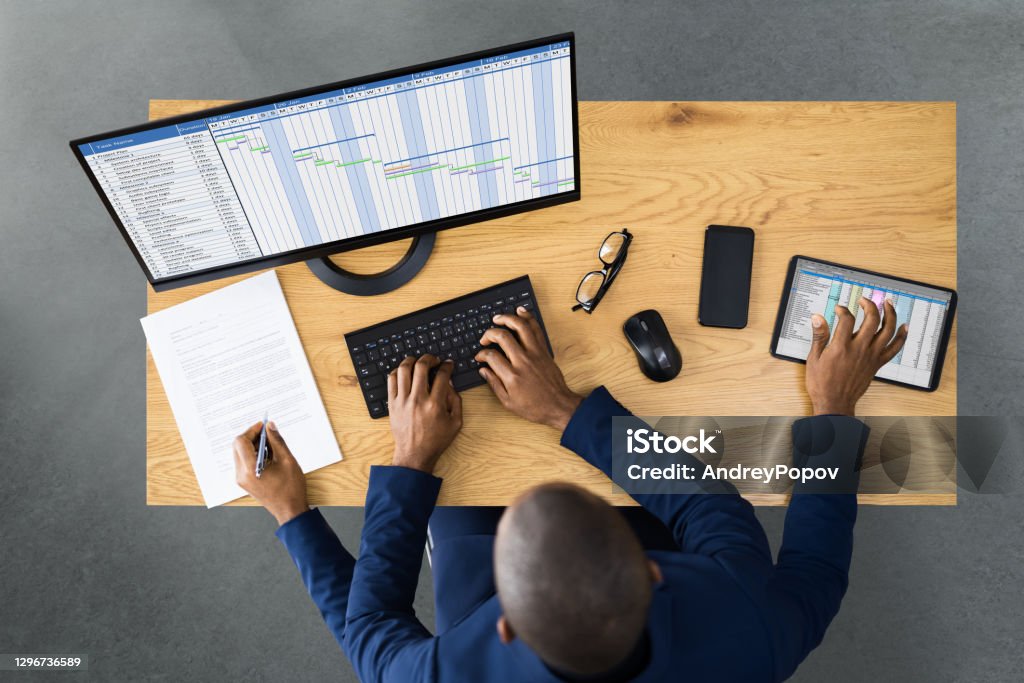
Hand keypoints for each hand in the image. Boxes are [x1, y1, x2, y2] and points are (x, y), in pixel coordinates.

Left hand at [233, 421, 307, 524]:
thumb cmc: (290, 488)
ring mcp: (241, 479)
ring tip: (271, 445)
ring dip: (253, 445)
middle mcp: (241, 474)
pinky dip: (253, 454)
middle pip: (238, 446)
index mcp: (250, 469)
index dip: (252, 430)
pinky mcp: (245, 482)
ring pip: (240, 453)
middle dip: (252, 436)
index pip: (241, 442)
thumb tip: (270, 427)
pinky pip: (244, 462)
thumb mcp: (287, 461)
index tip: (263, 425)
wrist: (290, 510)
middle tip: (267, 433)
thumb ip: (277, 441)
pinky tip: (268, 455)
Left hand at [388, 355, 462, 473]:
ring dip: (411, 361)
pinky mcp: (392, 404)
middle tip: (433, 359)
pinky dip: (397, 372)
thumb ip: (455, 400)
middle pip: (421, 366)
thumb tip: (450, 383)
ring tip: (417, 362)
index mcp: (435, 404)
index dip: (446, 365)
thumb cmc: (436, 440)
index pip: (442, 375)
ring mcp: (402, 401)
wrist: (414, 454)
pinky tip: (404, 373)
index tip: (447, 364)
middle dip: (429, 358)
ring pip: (403, 370)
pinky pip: (391, 380)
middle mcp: (417, 400)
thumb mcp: (456, 422)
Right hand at [475, 306, 583, 430]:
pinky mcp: (544, 351)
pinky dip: (528, 318)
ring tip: (498, 318)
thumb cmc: (534, 407)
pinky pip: (536, 330)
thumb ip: (494, 384)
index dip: (481, 353)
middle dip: (489, 333)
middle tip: (484, 338)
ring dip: (507, 319)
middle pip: (503, 337)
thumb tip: (483, 370)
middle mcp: (523, 361)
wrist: (558, 406)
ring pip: (521, 327)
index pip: (491, 356)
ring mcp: (535, 354)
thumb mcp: (508, 402)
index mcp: (512, 376)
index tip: (480, 356)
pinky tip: (520, 312)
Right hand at [806, 297, 907, 415]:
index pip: (847, 319)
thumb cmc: (822, 383)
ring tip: (888, 304)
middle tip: (864, 300)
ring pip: (887, 330)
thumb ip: (819, 336)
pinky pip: (895, 348)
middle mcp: (860, 349)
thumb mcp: (814, 358)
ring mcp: (871, 356)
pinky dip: (901, 336)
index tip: (839, 309)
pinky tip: (904, 327)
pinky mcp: (878, 364)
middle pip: (871, 319)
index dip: (843, 310)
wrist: (835, 403)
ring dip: (890, 314)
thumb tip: (818, 318)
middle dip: (869, 305)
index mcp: (842, 347)